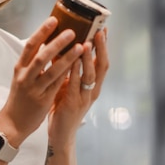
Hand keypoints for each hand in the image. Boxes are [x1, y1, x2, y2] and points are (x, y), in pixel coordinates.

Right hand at [0, 17, 83, 144]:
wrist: (13, 122)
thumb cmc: (21, 97)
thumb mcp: (22, 76)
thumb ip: (33, 62)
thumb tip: (48, 42)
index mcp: (20, 67)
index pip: (30, 45)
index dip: (42, 31)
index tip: (54, 19)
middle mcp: (25, 76)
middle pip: (41, 55)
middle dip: (57, 42)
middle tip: (71, 30)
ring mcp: (34, 89)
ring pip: (51, 71)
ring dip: (67, 57)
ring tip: (80, 46)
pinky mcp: (42, 100)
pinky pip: (57, 85)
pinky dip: (67, 74)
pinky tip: (78, 66)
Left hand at [48, 28, 108, 146]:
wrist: (60, 135)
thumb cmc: (63, 108)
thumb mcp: (69, 85)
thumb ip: (70, 70)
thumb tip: (65, 47)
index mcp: (93, 85)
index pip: (102, 62)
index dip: (104, 46)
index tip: (103, 29)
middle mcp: (93, 90)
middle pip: (102, 66)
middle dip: (101, 48)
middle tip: (100, 32)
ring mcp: (84, 98)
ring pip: (90, 75)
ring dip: (89, 58)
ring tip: (87, 43)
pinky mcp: (73, 104)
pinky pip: (75, 86)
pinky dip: (75, 72)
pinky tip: (73, 61)